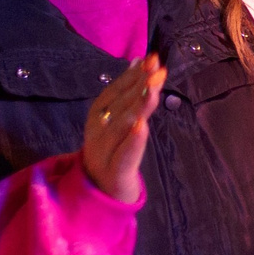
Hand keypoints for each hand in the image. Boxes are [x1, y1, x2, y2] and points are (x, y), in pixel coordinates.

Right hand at [83, 55, 166, 205]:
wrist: (102, 194)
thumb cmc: (114, 151)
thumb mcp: (119, 120)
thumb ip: (127, 93)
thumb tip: (138, 61)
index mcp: (96, 118)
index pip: (113, 92)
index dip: (131, 75)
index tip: (150, 59)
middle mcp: (96, 133)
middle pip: (117, 107)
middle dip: (138, 86)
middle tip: (157, 69)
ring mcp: (103, 154)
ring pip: (119, 128)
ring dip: (136, 107)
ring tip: (152, 90)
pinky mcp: (114, 174)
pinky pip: (122, 156)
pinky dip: (132, 141)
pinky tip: (142, 126)